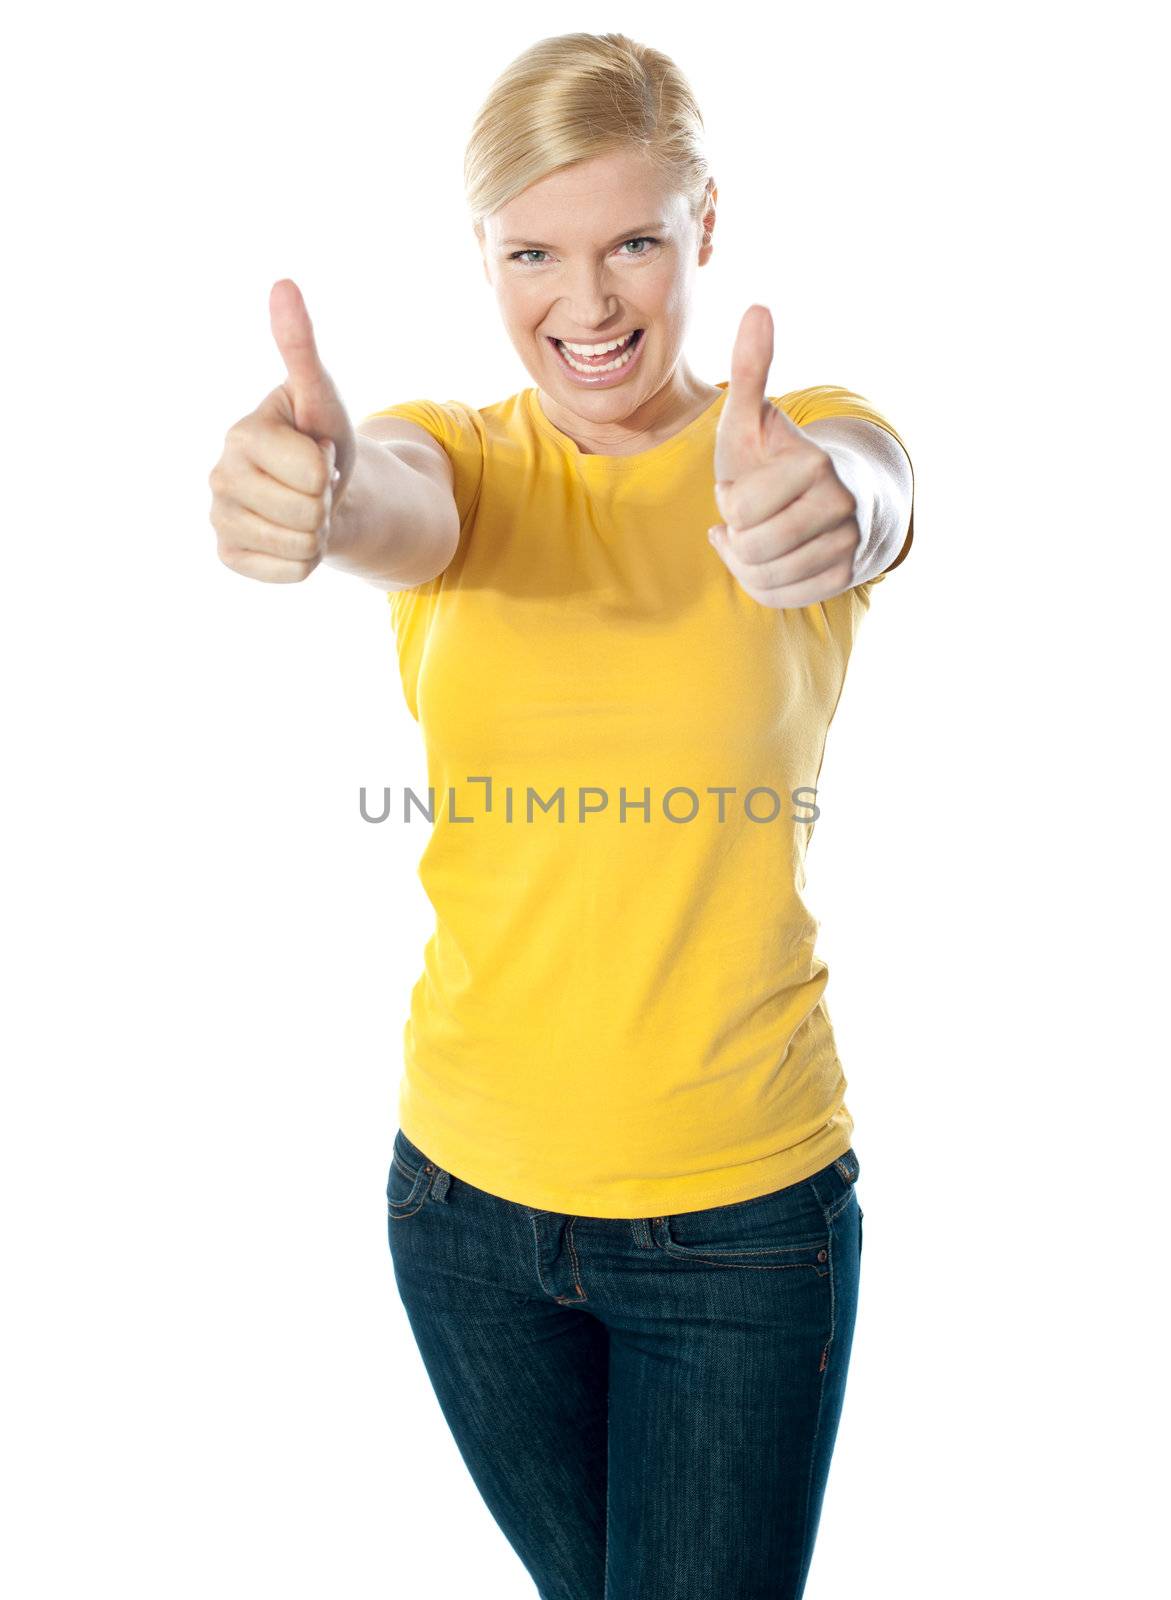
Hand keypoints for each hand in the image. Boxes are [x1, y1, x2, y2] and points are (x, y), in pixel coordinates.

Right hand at [208, 278, 356, 582]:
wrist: (318, 493)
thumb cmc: (321, 438)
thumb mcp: (321, 396)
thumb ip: (301, 347)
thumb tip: (283, 284)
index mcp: (241, 435)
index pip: (314, 472)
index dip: (331, 466)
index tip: (317, 454)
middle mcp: (219, 477)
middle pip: (308, 511)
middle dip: (325, 501)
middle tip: (313, 485)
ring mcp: (219, 518)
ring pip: (302, 546)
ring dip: (319, 531)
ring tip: (305, 508)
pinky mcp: (229, 555)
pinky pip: (291, 572)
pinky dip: (306, 561)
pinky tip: (291, 535)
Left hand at [710, 305, 861, 607]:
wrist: (835, 492)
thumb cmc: (777, 455)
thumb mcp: (753, 417)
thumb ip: (749, 369)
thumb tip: (758, 308)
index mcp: (815, 464)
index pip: (740, 510)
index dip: (729, 502)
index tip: (744, 484)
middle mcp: (842, 505)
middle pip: (754, 548)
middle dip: (737, 536)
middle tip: (748, 516)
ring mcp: (850, 544)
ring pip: (767, 578)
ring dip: (747, 564)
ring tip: (755, 537)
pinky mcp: (847, 576)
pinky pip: (785, 598)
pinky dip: (766, 584)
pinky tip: (770, 560)